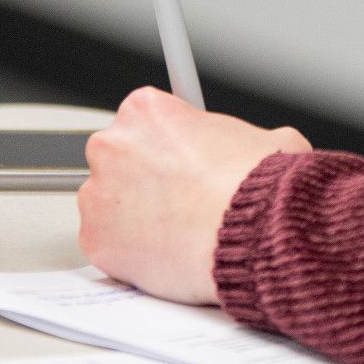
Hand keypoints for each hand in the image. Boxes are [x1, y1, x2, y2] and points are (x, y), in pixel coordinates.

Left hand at [77, 87, 310, 303]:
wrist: (253, 234)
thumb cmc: (259, 187)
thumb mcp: (268, 139)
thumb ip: (244, 138)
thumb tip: (259, 148)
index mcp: (146, 109)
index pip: (145, 121)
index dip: (168, 145)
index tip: (181, 163)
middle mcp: (113, 144)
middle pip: (118, 158)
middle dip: (144, 178)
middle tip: (180, 200)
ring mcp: (98, 193)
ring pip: (108, 203)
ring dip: (133, 215)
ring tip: (176, 231)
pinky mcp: (96, 239)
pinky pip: (106, 244)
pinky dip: (129, 252)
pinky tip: (163, 254)